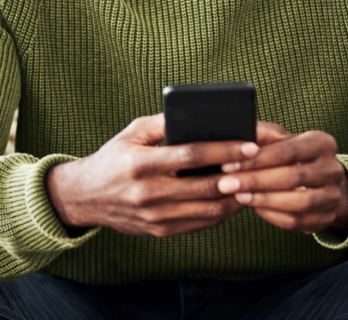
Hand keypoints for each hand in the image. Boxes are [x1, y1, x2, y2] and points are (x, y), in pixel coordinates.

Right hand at [46, 113, 259, 237]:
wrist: (86, 196)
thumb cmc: (114, 158)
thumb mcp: (132, 133)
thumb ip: (163, 123)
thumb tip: (200, 117)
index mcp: (141, 164)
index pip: (191, 155)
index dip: (224, 150)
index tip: (249, 145)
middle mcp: (148, 193)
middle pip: (205, 186)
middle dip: (238, 176)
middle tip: (260, 166)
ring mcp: (154, 216)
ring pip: (207, 210)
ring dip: (235, 198)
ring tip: (252, 182)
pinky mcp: (160, 231)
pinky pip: (199, 224)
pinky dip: (221, 213)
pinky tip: (233, 199)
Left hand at [215, 122, 347, 234]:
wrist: (319, 181)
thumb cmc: (292, 155)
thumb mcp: (280, 139)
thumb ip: (263, 134)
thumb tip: (243, 128)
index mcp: (322, 143)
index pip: (288, 150)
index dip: (257, 158)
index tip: (228, 163)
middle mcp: (333, 169)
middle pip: (293, 177)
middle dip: (255, 181)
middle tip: (226, 183)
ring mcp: (333, 196)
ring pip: (299, 202)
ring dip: (264, 200)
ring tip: (239, 196)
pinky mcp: (326, 218)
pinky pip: (298, 221)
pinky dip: (273, 215)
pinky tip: (254, 207)